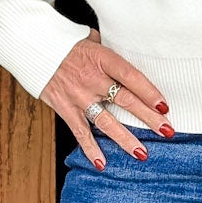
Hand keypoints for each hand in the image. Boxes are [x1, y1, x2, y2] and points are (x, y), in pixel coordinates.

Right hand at [41, 29, 173, 168]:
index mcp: (102, 59)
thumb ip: (110, 52)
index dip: (149, 92)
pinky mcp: (64, 108)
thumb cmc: (67, 43)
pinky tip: (102, 163)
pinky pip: (80, 132)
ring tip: (142, 153)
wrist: (34, 47)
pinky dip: (90, 149)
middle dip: (148, 118)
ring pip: (106, 121)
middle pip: (125, 100)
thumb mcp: (92, 39)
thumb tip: (130, 54)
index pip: (131, 77)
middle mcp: (92, 79)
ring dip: (125, 139)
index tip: (164, 106)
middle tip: (167, 131)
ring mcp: (78, 96)